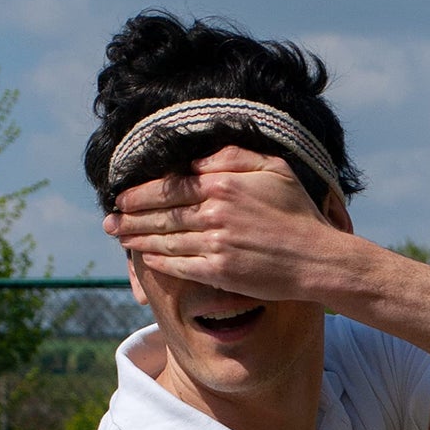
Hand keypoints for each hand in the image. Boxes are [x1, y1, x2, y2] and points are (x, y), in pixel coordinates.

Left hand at [103, 146, 351, 301]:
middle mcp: (214, 212)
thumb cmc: (300, 213)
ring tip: (121, 240)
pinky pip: (180, 266)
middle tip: (109, 222)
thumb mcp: (273, 169)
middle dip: (129, 217)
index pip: (169, 186)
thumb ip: (232, 157)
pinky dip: (160, 262)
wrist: (319, 260)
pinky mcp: (221, 272)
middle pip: (160, 214)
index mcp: (223, 184)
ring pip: (165, 240)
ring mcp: (216, 244)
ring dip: (138, 240)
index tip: (121, 197)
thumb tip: (194, 161)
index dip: (140, 193)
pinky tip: (147, 259)